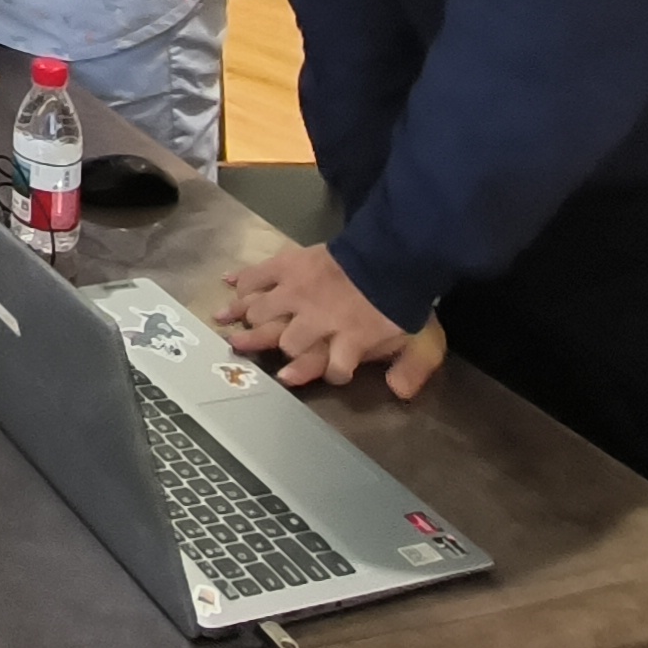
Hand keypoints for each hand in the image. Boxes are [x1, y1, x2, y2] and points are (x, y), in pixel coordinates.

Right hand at [213, 244, 443, 395]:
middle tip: (240, 348)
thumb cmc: (403, 300)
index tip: (288, 378)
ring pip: (262, 311)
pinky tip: (228, 283)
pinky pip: (258, 275)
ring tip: (224, 322)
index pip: (324, 367)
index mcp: (347, 340)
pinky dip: (242, 280)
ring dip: (246, 318)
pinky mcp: (289, 265)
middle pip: (287, 341)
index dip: (306, 375)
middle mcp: (316, 320)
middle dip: (266, 346)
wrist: (393, 254)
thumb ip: (411, 369)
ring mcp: (298, 293)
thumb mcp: (422, 340)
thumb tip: (398, 392)